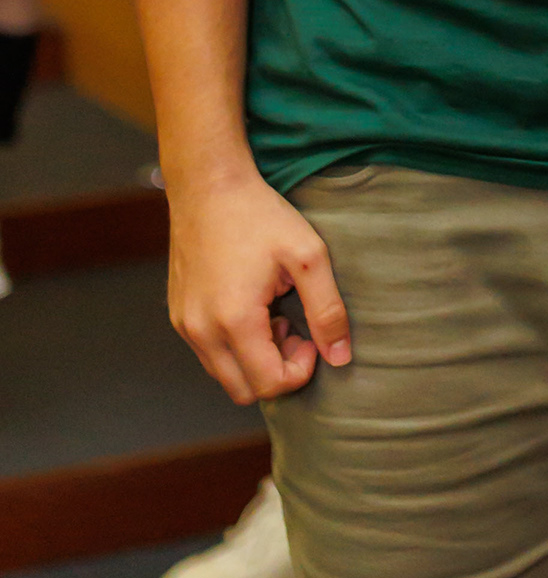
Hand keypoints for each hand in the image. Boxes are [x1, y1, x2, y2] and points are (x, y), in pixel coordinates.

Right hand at [167, 169, 352, 403]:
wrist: (208, 186)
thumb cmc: (260, 216)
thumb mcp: (309, 257)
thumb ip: (327, 311)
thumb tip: (340, 357)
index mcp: (234, 320)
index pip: (270, 385)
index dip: (300, 370)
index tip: (310, 335)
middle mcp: (201, 331)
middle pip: (245, 390)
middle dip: (276, 370)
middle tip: (291, 327)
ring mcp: (184, 325)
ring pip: (225, 376)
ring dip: (254, 360)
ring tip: (272, 315)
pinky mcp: (178, 315)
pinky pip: (209, 354)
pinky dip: (234, 346)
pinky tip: (250, 307)